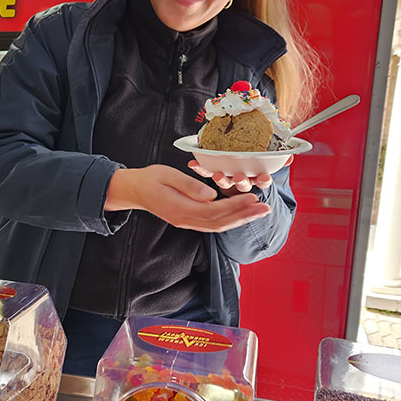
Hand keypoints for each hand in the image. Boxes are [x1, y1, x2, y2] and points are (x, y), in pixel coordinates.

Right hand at [105, 165, 270, 232]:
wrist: (135, 191)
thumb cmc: (150, 179)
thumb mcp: (167, 175)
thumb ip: (189, 185)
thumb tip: (211, 195)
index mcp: (180, 208)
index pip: (213, 210)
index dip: (235, 206)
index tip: (252, 198)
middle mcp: (185, 220)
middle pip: (220, 222)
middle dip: (244, 216)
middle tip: (265, 209)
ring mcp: (187, 222)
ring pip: (218, 226)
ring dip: (240, 219)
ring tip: (259, 212)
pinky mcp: (188, 220)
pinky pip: (212, 224)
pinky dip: (229, 220)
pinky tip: (241, 214)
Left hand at [187, 156, 292, 195]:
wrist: (235, 163)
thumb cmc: (253, 160)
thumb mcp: (267, 158)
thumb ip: (278, 157)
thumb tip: (290, 156)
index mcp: (256, 177)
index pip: (263, 181)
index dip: (264, 179)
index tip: (264, 177)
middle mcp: (242, 181)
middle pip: (243, 184)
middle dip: (241, 181)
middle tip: (239, 177)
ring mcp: (228, 181)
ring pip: (225, 183)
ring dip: (221, 179)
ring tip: (218, 175)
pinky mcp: (213, 175)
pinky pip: (206, 173)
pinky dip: (200, 168)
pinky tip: (193, 164)